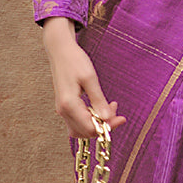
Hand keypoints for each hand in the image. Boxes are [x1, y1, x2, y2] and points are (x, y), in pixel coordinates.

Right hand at [41, 18, 125, 138]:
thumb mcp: (90, 78)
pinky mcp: (65, 107)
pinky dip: (91, 118)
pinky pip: (79, 121)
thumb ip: (98, 100)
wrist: (60, 51)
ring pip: (82, 129)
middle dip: (104, 125)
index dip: (108, 127)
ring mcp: (63, 110)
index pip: (90, 127)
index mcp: (68, 104)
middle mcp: (63, 111)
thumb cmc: (75, 61)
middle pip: (86, 131)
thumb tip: (107, 119)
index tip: (122, 118)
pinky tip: (100, 107)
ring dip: (98, 123)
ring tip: (110, 107)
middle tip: (116, 110)